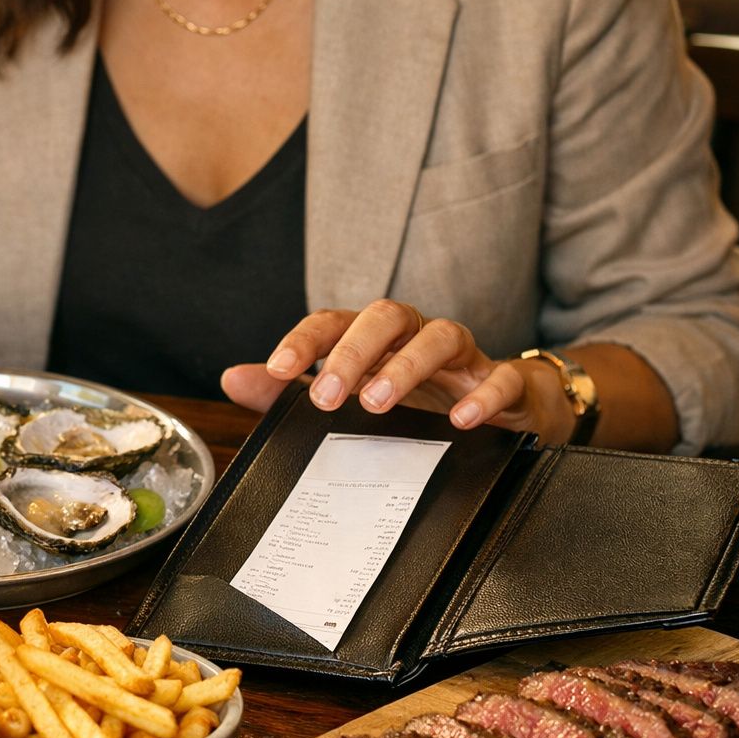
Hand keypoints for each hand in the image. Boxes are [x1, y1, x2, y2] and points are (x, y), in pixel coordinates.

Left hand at [220, 299, 577, 443]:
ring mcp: (464, 359)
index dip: (305, 341)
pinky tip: (462, 420)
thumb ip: (289, 392)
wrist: (506, 413)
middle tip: (326, 396)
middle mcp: (417, 337)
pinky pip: (502, 377)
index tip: (278, 370)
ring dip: (406, 366)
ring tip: (377, 403)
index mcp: (376, 339)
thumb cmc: (420, 402)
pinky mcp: (507, 384)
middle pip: (386, 317)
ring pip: (441, 336)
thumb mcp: (352, 399)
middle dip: (353, 353)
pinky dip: (482, 395)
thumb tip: (232, 378)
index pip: (336, 322)